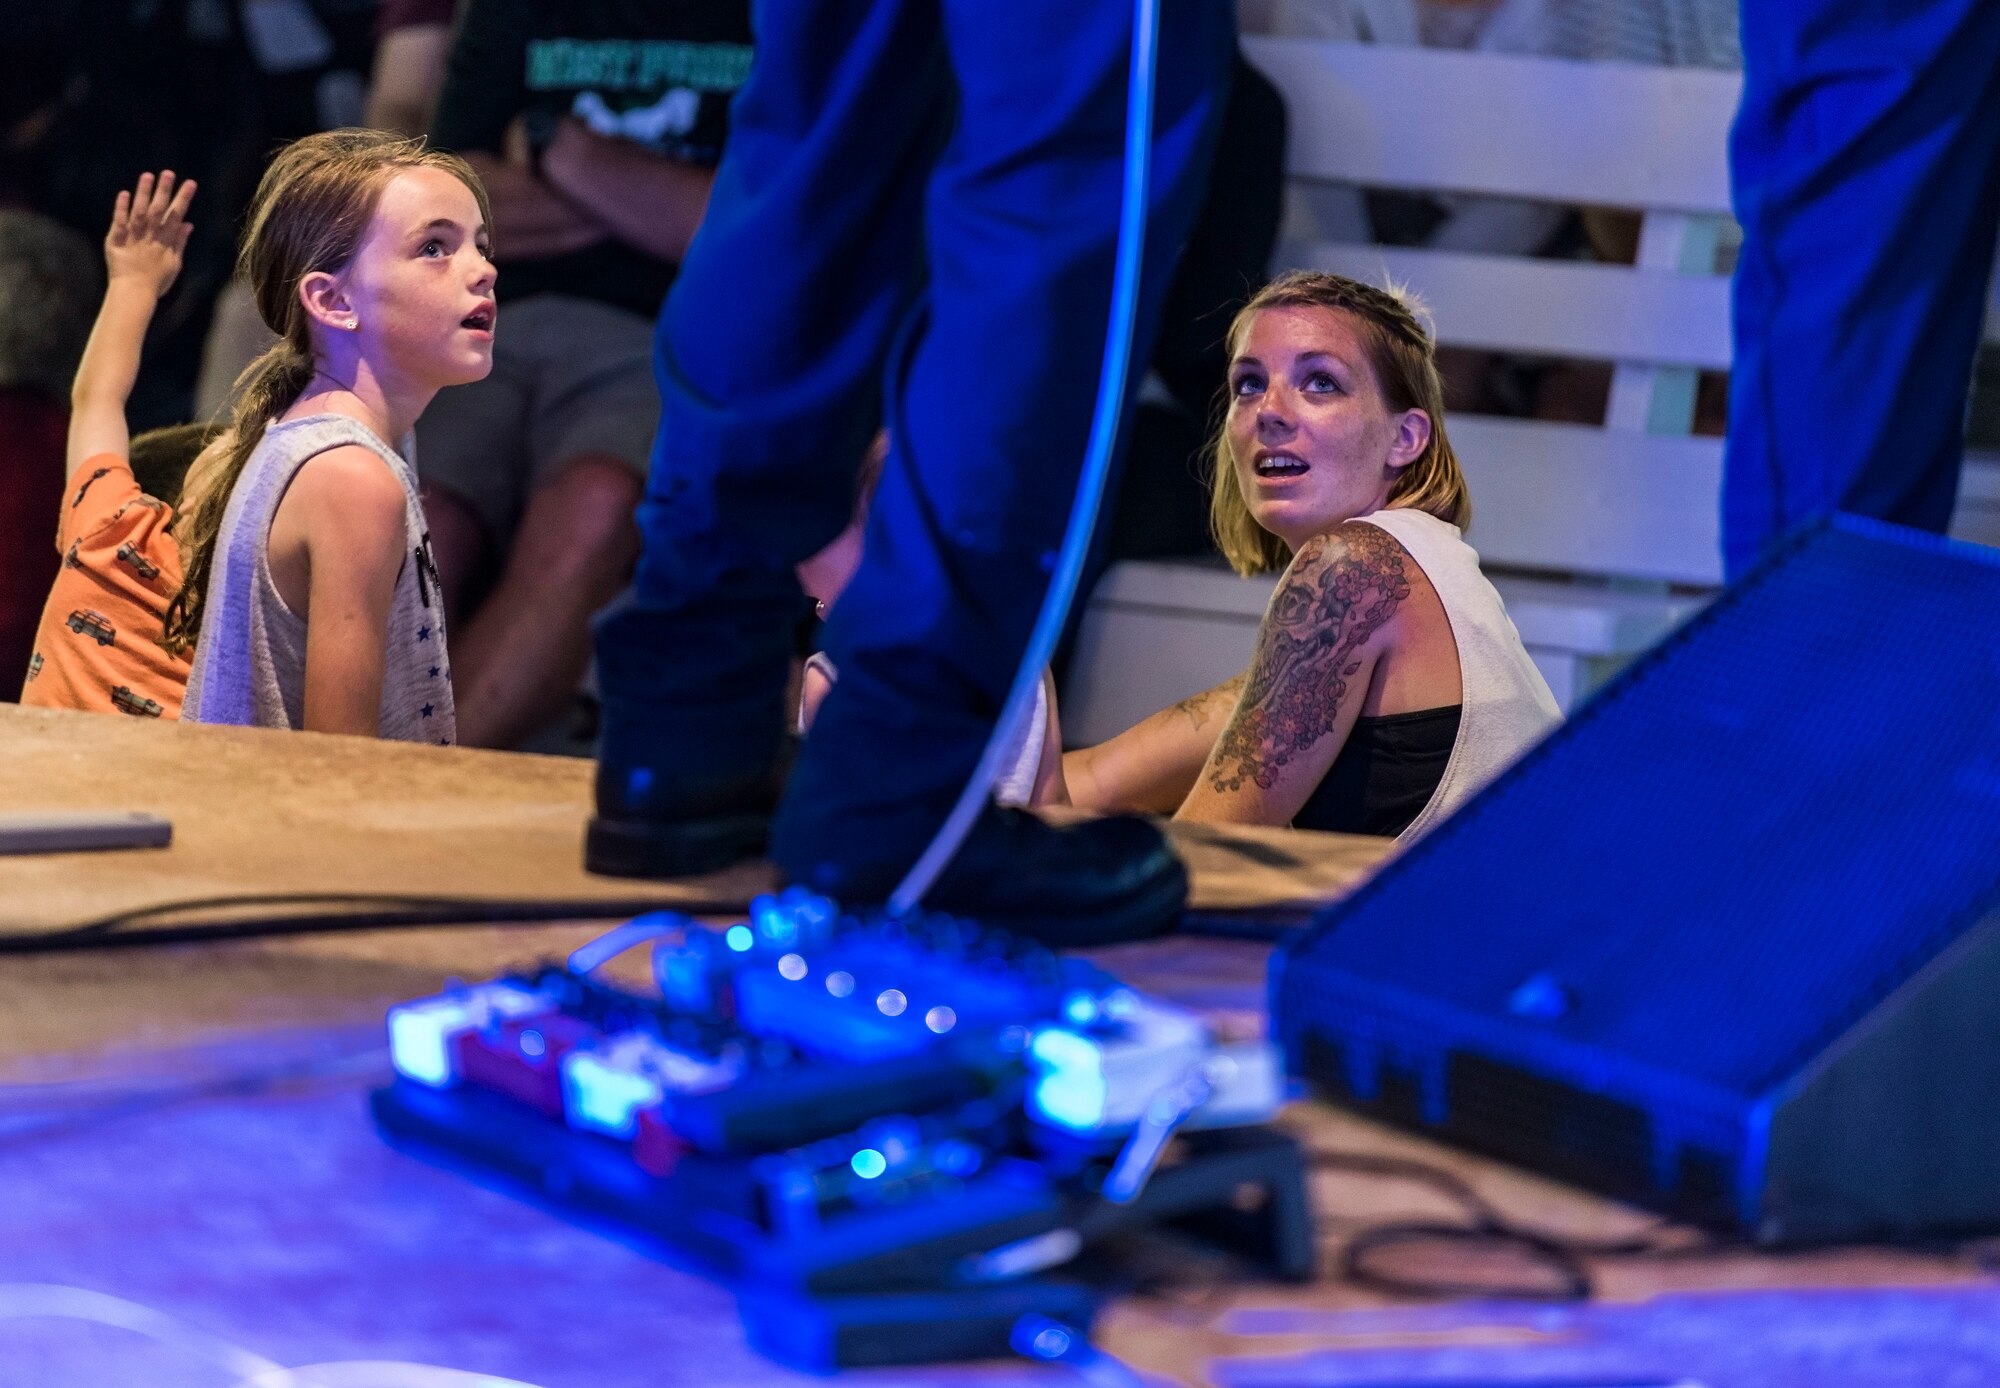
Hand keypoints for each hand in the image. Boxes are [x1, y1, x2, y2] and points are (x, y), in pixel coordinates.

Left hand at [105, 170, 196, 296]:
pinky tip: (124, 194)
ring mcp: (134, 238)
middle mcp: (151, 237)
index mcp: (166, 241)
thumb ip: (180, 243)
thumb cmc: (156, 282)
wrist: (134, 294)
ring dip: (144, 194)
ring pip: (140, 212)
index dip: (183, 199)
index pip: (177, 215)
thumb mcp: (174, 264)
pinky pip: (120, 222)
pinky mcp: (117, 241)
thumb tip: (188, 224)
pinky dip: (122, 208)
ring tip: (148, 176)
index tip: (190, 184)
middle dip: (165, 191)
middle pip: (159, 210)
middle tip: (169, 173)